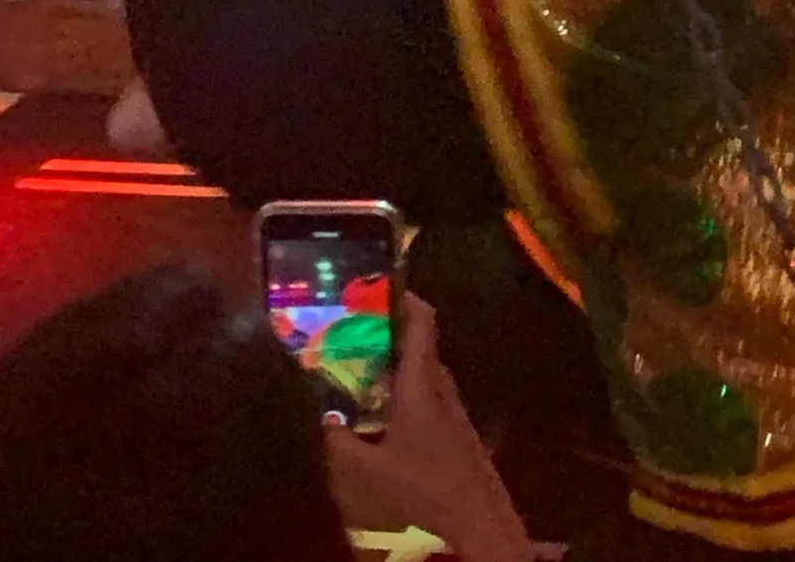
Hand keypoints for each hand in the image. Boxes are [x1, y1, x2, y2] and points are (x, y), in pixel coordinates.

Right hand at [323, 294, 535, 561]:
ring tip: (356, 360)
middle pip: (416, 339)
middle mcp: (438, 380)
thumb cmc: (423, 482)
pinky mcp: (451, 419)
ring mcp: (448, 400)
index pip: (421, 320)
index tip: (375, 286)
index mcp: (421, 379)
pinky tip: (378, 402)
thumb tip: (320, 418)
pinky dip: (401, 381)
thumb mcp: (370, 468)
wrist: (473, 509)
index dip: (402, 296)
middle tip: (349, 326)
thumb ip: (340, 442)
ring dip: (392, 357)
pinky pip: (424, 385)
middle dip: (385, 328)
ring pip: (419, 364)